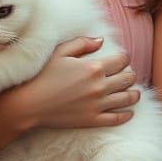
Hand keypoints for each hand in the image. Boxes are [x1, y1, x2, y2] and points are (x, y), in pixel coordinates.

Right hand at [0, 37, 140, 131]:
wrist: (28, 104)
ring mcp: (97, 105)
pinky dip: (126, 114)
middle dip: (130, 75)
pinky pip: (117, 119)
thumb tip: (102, 40)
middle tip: (126, 75)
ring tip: (133, 92)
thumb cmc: (42, 75)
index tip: (121, 60)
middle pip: (129, 78)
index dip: (124, 59)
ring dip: (133, 93)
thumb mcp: (60, 52)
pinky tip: (128, 111)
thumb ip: (83, 43)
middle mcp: (99, 86)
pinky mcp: (92, 120)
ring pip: (128, 99)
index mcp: (93, 68)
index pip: (122, 60)